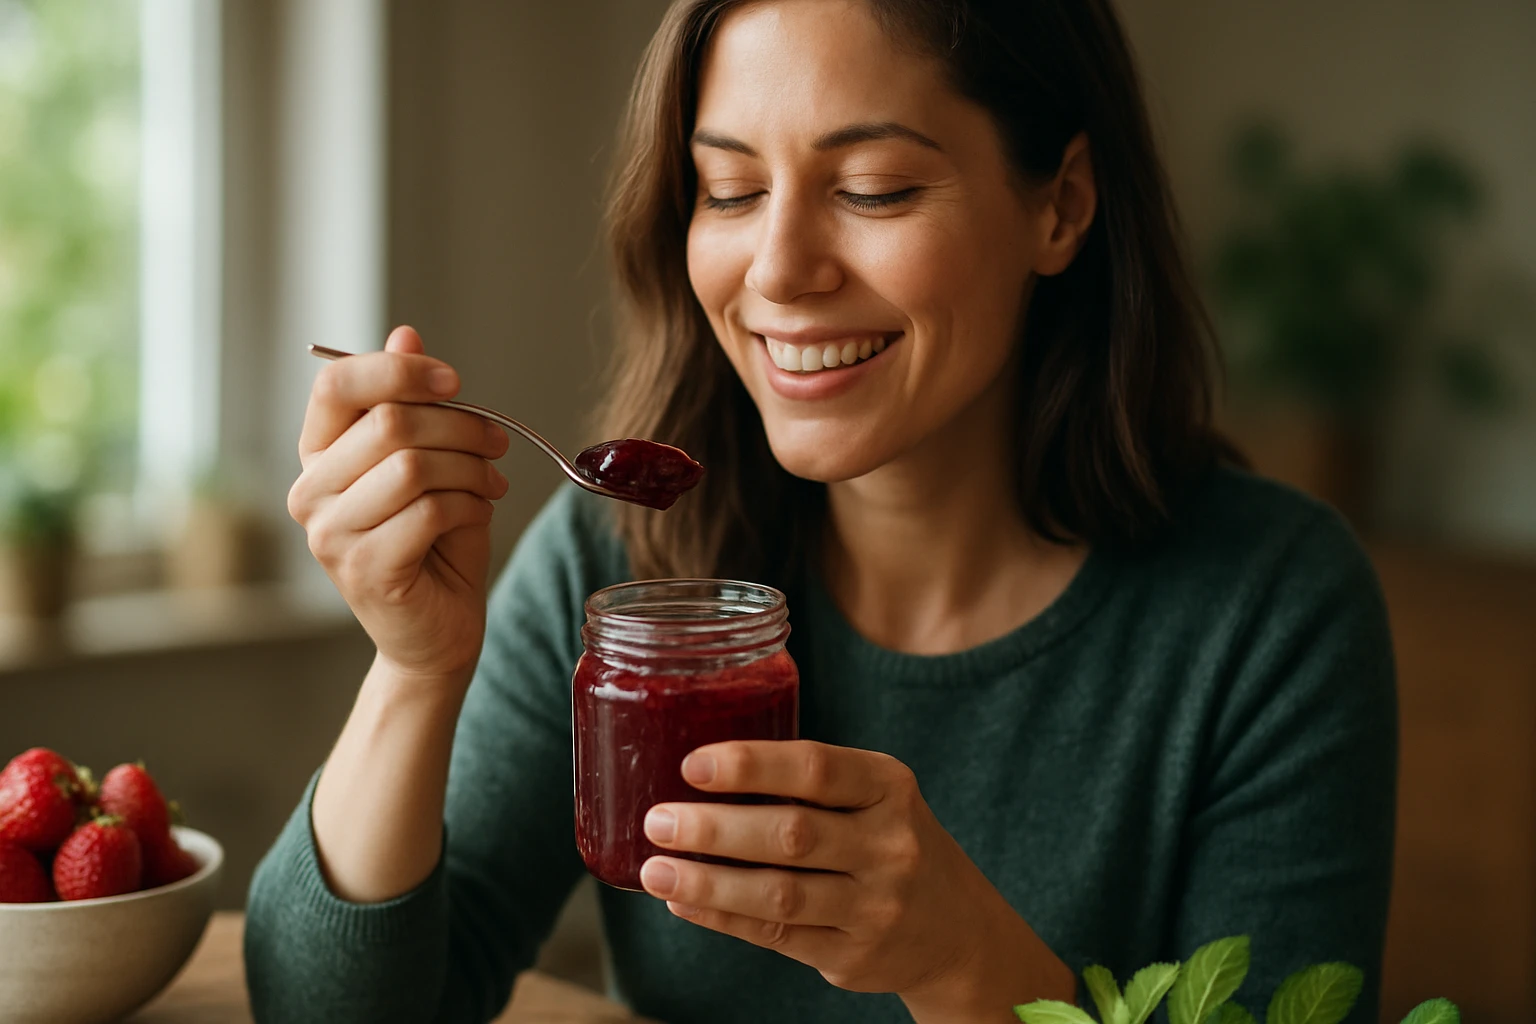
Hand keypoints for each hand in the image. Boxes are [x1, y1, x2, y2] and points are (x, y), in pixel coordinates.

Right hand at [287, 326, 510, 683]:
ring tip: (493, 483)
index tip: (454, 381)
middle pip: (388, 422)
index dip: (400, 371)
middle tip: (497, 442)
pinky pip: (430, 512)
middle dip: (460, 425)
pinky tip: (479, 515)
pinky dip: (470, 506)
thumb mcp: (429, 461)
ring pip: (414, 466)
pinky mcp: (364, 570)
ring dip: (471, 468)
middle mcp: (311, 494)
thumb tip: (405, 334)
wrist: (436, 633)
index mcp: (318, 456)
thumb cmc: (434, 545)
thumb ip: (411, 403)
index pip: (336, 384)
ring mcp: (330, 536)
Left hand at [638, 740, 1074, 1021]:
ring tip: (655, 871)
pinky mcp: (853, 954)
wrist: (958, 930)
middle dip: (715, 829)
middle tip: (657, 820)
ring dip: (707, 884)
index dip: (751, 766)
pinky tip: (684, 903)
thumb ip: (812, 782)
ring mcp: (875, 906)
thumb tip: (704, 770)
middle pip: (791, 835)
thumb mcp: (877, 796)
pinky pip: (777, 934)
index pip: (816, 768)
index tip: (692, 764)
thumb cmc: (890, 842)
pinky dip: (724, 918)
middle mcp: (889, 845)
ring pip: (779, 894)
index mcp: (890, 787)